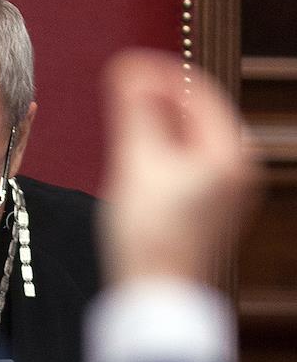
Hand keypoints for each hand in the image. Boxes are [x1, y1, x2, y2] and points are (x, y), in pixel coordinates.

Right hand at [101, 51, 258, 285]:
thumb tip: (128, 68)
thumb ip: (133, 107)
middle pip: (197, 113)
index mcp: (231, 152)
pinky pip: (191, 161)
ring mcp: (230, 189)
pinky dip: (165, 149)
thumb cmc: (149, 237)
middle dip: (157, 98)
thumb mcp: (137, 161)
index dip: (157, 73)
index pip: (197, 89)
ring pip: (192, 137)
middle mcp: (240, 168)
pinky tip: (138, 158)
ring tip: (125, 122)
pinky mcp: (213, 206)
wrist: (155, 293)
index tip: (123, 68)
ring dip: (159, 124)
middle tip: (120, 92)